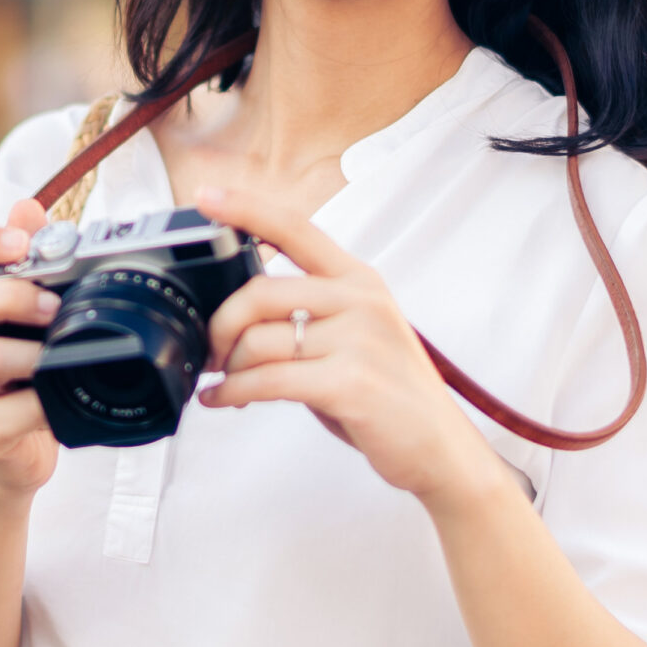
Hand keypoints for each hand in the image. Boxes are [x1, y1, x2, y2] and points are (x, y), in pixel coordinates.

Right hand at [0, 196, 60, 500]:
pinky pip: (12, 411)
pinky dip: (44, 401)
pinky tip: (60, 396)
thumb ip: (28, 258)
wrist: (15, 451)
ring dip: (31, 352)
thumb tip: (27, 207)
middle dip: (7, 295)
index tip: (21, 242)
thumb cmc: (23, 370)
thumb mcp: (27, 312)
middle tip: (51, 304)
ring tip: (60, 352)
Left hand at [196, 185, 511, 504]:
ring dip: (228, 367)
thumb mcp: (356, 336)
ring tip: (223, 383)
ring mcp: (359, 340)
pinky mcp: (351, 383)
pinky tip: (223, 399)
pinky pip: (269, 380)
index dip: (247, 209)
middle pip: (261, 292)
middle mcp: (360, 301)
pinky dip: (234, 391)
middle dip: (221, 325)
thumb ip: (309, 315)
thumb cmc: (388, 394)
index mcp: (359, 281)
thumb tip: (239, 316)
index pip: (296, 229)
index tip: (206, 197)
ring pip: (259, 341)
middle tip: (211, 351)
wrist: (440, 449)